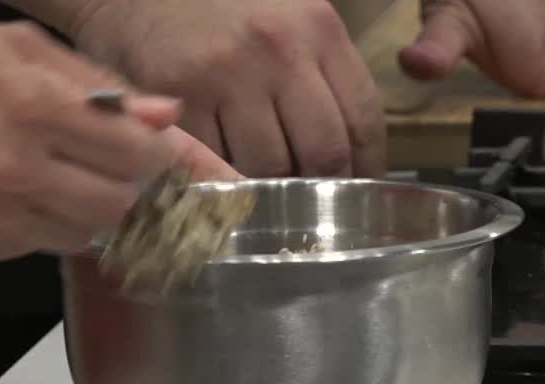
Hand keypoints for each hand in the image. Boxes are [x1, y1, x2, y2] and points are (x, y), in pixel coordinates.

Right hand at [0, 16, 233, 263]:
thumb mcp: (12, 47)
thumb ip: (95, 84)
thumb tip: (164, 113)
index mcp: (36, 108)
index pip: (142, 152)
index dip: (190, 169)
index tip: (228, 189)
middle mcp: (20, 169)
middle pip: (124, 205)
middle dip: (138, 190)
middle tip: (132, 172)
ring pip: (86, 235)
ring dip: (95, 211)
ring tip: (67, 175)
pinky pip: (38, 246)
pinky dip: (46, 225)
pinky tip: (19, 190)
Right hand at [72, 0, 386, 177]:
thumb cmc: (221, 13)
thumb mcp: (290, 22)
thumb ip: (323, 76)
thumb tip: (354, 157)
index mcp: (317, 27)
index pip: (364, 120)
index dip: (365, 168)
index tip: (356, 190)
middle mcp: (277, 48)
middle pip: (323, 154)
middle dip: (318, 189)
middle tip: (306, 203)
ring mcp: (226, 73)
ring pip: (269, 168)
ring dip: (267, 189)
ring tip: (256, 187)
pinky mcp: (178, 97)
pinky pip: (215, 164)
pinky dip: (219, 179)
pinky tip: (216, 171)